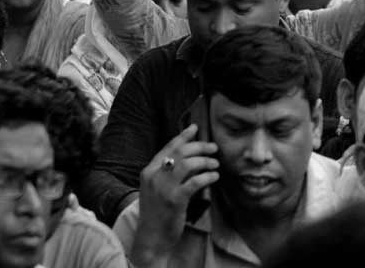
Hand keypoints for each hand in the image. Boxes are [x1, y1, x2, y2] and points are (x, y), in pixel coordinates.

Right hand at [131, 125, 219, 264]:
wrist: (151, 238)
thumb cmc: (157, 212)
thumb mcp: (156, 188)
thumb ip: (168, 173)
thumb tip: (190, 157)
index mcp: (149, 171)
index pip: (168, 147)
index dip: (183, 136)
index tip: (195, 128)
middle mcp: (154, 176)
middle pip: (180, 152)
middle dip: (200, 147)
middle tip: (213, 149)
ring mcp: (164, 188)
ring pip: (188, 164)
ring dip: (205, 161)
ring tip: (215, 165)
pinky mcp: (175, 200)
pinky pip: (195, 182)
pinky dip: (207, 177)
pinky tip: (214, 177)